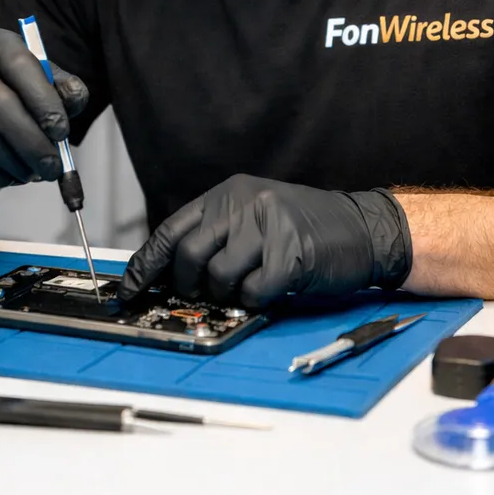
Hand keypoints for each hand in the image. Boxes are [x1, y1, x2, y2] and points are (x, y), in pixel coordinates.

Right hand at [0, 28, 88, 187]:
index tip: (62, 132)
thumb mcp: (37, 79)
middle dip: (34, 144)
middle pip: (3, 109)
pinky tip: (11, 175)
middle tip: (54, 168)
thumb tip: (76, 98)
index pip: (23, 67)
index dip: (45, 102)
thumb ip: (61, 88)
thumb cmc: (6, 91)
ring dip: (16, 164)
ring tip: (35, 173)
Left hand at [120, 174, 411, 307]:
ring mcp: (268, 227)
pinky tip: (276, 287)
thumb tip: (171, 275)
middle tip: (207, 295)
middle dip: (191, 286)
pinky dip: (259, 300)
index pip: (172, 230)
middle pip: (190, 256)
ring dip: (230, 294)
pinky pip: (254, 292)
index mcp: (229, 194)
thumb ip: (217, 235)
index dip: (146, 264)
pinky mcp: (291, 255)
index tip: (129, 290)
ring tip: (252, 285)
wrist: (364, 228)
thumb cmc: (307, 228)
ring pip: (219, 277)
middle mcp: (244, 204)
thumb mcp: (255, 217)